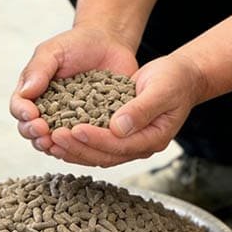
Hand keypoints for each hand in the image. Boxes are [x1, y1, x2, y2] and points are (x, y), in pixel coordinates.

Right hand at [9, 27, 137, 154]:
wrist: (109, 43)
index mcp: (33, 93)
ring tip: (59, 142)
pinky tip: (84, 143)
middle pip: (33, 131)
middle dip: (35, 134)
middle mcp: (48, 111)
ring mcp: (70, 121)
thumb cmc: (76, 44)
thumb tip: (25, 93)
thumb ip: (38, 69)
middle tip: (44, 132)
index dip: (23, 114)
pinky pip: (83, 141)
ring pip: (56, 142)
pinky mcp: (92, 126)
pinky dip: (81, 145)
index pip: (20, 108)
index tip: (31, 114)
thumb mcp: (53, 50)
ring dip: (55, 145)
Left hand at [47, 53, 206, 166]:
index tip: (75, 129)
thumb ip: (141, 109)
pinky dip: (77, 141)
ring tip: (49, 139)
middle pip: (104, 155)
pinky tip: (58, 134)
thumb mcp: (161, 89)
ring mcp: (129, 142)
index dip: (95, 139)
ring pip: (97, 153)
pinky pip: (96, 143)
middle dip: (77, 147)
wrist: (182, 76)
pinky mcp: (120, 134)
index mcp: (153, 138)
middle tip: (53, 136)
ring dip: (73, 149)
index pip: (119, 145)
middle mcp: (140, 145)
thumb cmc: (175, 79)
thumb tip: (118, 128)